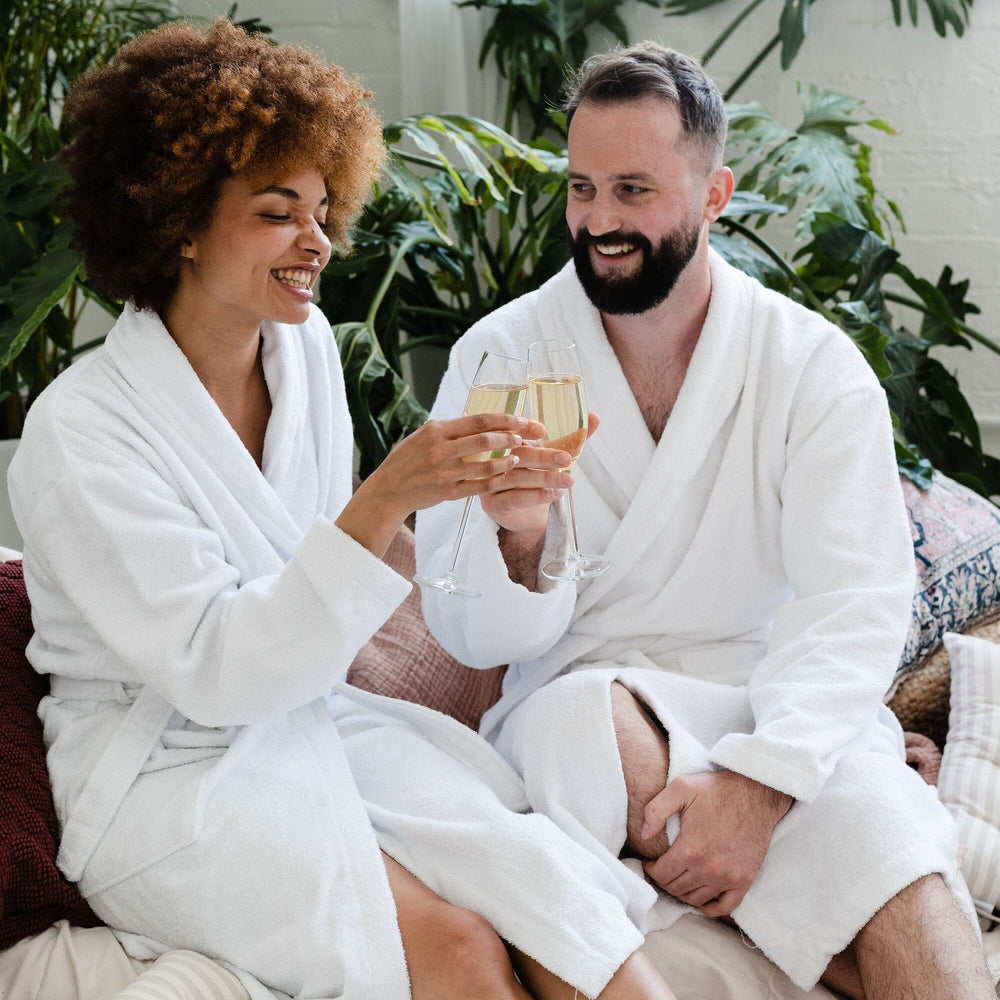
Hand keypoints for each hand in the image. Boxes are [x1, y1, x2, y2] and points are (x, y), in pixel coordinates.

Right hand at [338, 412, 542, 555]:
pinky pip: (478, 486)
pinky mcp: (447, 492)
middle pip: (485, 439)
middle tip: (528, 437)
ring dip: (506, 460)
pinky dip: (495, 480)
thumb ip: (450, 429)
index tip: (522, 419)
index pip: (477, 420)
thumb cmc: (408, 460)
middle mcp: (441, 449)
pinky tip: (506, 475)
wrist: (389, 489)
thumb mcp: (424, 436)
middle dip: (511, 436)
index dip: (504, 419)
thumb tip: (478, 419)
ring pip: (484, 464)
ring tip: (519, 456)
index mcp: (437, 430)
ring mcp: (444, 472)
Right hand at [480, 413, 599, 536]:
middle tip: (566, 459)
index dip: (526, 429)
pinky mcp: (493, 504)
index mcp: (505, 444)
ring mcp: (489, 483)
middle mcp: (493, 461)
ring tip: (569, 480)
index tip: (544, 430)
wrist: (526, 517)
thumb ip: (572, 439)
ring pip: (517, 477)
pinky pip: (515, 498)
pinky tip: (555, 493)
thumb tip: (595, 417)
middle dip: (543, 456)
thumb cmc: (538, 480)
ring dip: (546, 478)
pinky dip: (537, 495)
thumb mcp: (555, 458)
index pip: (512, 431)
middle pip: (517, 454)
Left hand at [640, 770, 792, 917]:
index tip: (650, 862)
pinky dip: (709, 907)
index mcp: (690, 849)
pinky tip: (701, 896)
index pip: (661, 874)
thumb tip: (644, 834)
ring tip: (678, 877)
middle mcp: (709, 869)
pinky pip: (724, 907)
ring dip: (682, 891)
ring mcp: (729, 877)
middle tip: (662, 869)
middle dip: (664, 880)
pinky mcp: (745, 880)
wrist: (756, 793)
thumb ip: (656, 810)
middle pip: (676, 889)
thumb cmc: (717, 790)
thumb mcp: (681, 787)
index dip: (651, 869)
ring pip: (696, 899)